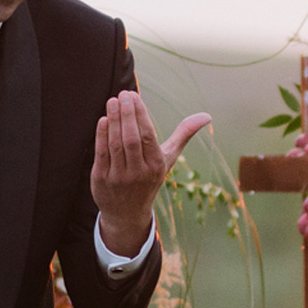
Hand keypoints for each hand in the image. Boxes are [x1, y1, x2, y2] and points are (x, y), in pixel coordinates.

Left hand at [91, 90, 210, 256]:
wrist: (127, 213)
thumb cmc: (149, 177)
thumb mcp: (168, 158)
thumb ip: (184, 134)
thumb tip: (206, 115)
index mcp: (156, 165)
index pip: (147, 136)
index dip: (140, 115)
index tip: (134, 95)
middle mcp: (138, 173)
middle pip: (131, 139)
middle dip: (126, 114)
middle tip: (122, 94)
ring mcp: (119, 177)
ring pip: (115, 145)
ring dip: (113, 121)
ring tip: (112, 101)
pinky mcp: (101, 180)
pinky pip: (101, 154)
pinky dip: (101, 136)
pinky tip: (103, 120)